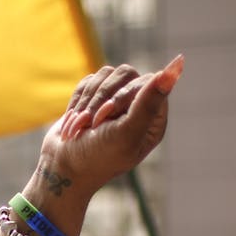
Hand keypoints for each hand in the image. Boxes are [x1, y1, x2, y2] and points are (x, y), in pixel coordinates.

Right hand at [38, 58, 183, 195]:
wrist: (61, 167)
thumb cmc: (96, 157)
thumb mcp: (125, 134)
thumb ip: (148, 103)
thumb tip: (174, 68)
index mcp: (153, 120)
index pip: (148, 83)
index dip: (123, 96)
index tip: (104, 119)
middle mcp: (138, 109)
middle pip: (126, 74)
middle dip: (102, 99)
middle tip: (91, 125)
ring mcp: (116, 102)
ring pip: (107, 74)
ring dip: (88, 100)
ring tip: (80, 126)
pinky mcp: (95, 98)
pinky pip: (90, 80)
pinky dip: (78, 100)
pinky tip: (74, 122)